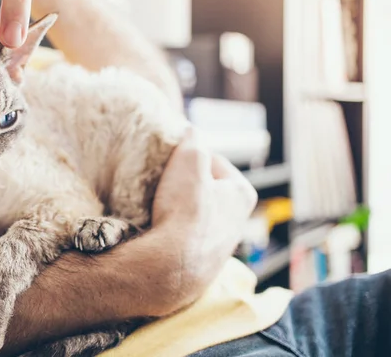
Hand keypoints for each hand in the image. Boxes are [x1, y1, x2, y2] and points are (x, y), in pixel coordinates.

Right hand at [143, 127, 257, 314]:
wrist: (170, 265)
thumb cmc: (186, 209)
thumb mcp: (189, 160)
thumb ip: (193, 142)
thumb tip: (192, 132)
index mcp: (243, 194)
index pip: (215, 163)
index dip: (192, 157)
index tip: (173, 159)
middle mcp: (238, 223)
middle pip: (207, 192)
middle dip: (187, 185)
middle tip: (164, 181)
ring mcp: (219, 249)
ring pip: (196, 218)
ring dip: (179, 211)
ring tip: (157, 206)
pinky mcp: (200, 268)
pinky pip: (184, 240)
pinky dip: (173, 233)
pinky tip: (158, 229)